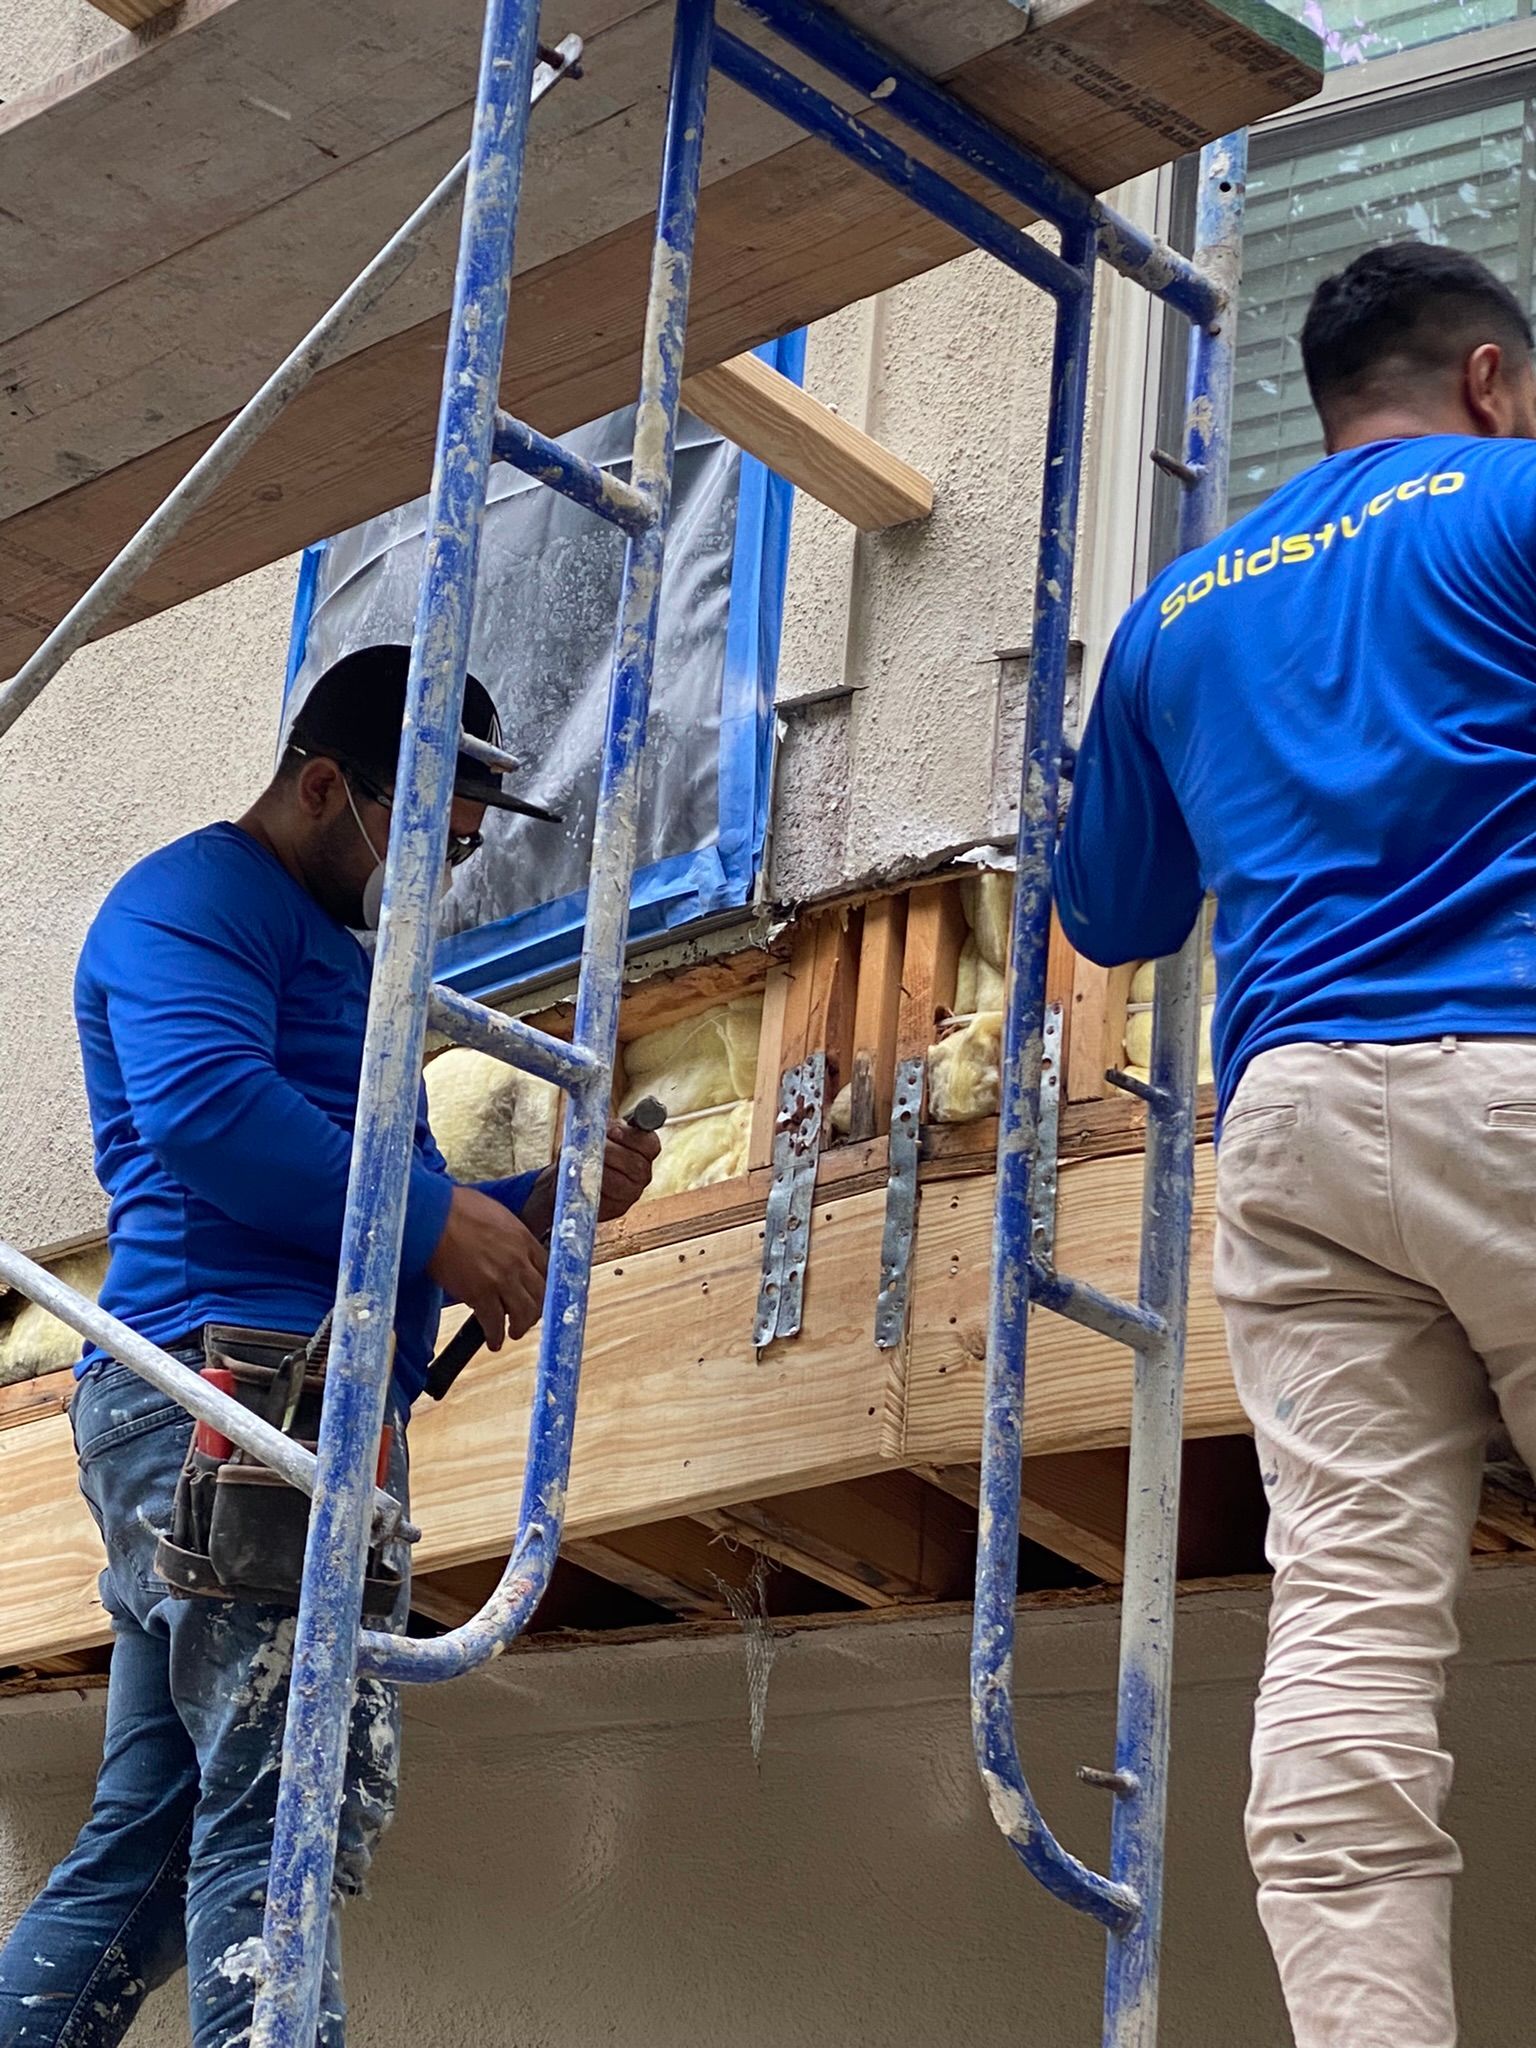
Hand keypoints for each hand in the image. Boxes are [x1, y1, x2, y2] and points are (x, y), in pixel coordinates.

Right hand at [427, 1186, 547, 1350]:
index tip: (538, 1292)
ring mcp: (501, 1279)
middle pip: (541, 1293)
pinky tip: (493, 1341)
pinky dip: (495, 1336)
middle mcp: (518, 1261)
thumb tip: (504, 1243)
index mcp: (523, 1239)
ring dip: (521, 1326)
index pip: (547, 1268)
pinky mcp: (480, 1294)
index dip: (543, 1285)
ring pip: (525, 1312)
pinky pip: (494, 1323)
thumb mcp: (495, 1214)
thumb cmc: (455, 1209)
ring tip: (514, 1332)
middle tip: (528, 1317)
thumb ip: (506, 1234)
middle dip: (536, 1309)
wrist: (433, 1216)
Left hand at [520, 1119, 661, 1235]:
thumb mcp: (597, 1131)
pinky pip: (606, 1199)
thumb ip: (607, 1128)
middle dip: (611, 1154)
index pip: (650, 1144)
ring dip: (599, 1171)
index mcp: (644, 1150)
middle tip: (592, 1147)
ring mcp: (632, 1193)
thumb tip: (610, 1129)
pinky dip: (592, 1188)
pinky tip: (582, 1180)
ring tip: (583, 1163)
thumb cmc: (587, 1148)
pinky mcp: (617, 1208)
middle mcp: (644, 1173)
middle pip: (637, 1166)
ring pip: (620, 1184)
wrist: (571, 1174)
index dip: (632, 1138)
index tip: (613, 1133)